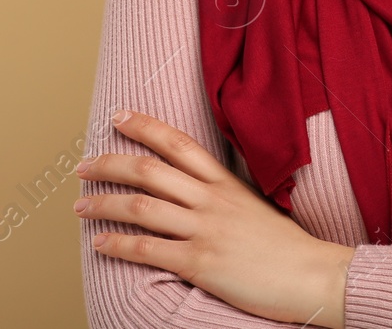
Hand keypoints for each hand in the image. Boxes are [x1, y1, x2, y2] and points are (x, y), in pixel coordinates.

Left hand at [76, 110, 354, 328]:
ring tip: (80, 206)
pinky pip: (149, 249)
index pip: (178, 142)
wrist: (311, 275)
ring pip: (142, 207)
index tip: (118, 116)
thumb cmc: (284, 246)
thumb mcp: (254, 205)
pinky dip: (119, 244)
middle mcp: (212, 200)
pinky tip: (100, 243)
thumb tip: (192, 188)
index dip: (144, 126)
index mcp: (226, 182)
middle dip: (109, 164)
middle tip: (83, 165)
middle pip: (150, 171)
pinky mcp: (201, 262)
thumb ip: (223, 194)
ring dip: (104, 204)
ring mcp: (205, 230)